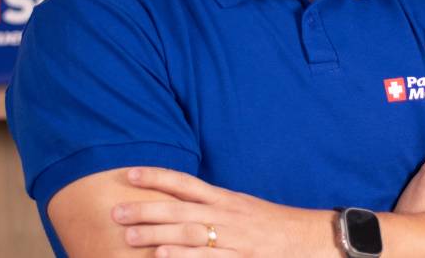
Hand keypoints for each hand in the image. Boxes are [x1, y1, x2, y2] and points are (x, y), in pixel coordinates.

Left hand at [112, 167, 334, 257]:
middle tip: (116, 210)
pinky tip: (159, 255)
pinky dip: (180, 256)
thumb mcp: (241, 207)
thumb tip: (180, 199)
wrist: (308, 239)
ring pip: (186, 233)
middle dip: (145, 208)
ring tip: (127, 236)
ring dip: (154, 234)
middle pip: (178, 207)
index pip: (185, 182)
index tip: (129, 174)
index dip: (156, 177)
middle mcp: (225, 214)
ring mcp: (231, 237)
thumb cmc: (272, 224)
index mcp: (225, 198)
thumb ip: (213, 204)